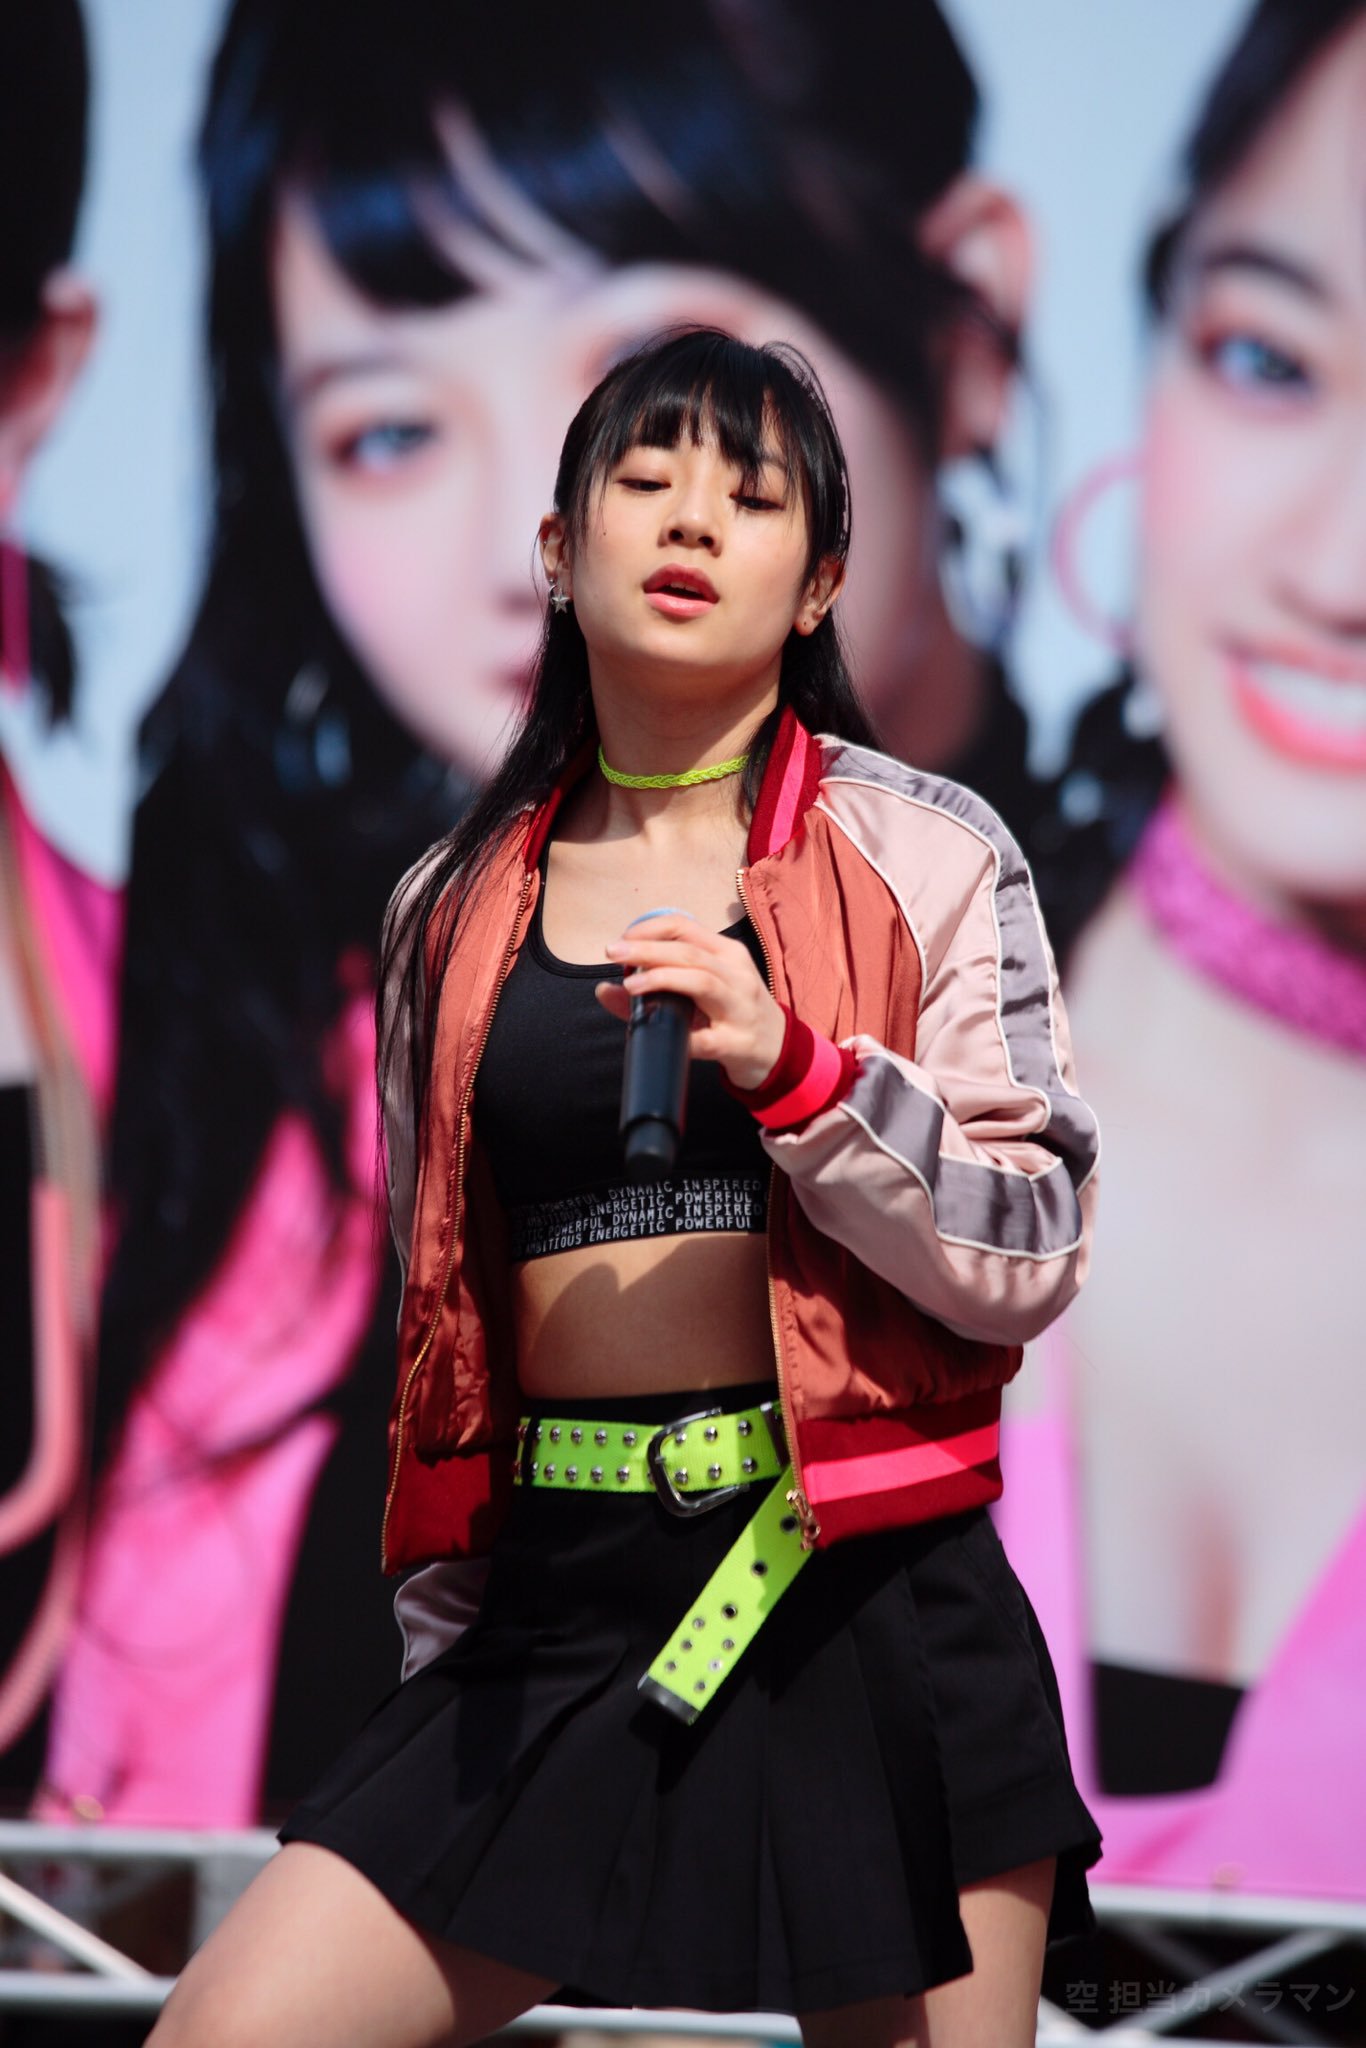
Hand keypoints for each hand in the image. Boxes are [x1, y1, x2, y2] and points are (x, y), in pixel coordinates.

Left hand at [596, 913, 785, 1090]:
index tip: (623, 937)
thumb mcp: (705, 989)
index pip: (686, 927)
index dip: (650, 928)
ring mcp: (739, 1008)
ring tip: (630, 984)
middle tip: (612, 952)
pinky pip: (704, 1038)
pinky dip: (678, 1033)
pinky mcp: (735, 1043)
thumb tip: (605, 989)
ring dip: (661, 979)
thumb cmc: (733, 1013)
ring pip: (701, 981)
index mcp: (727, 954)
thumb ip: (661, 983)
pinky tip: (655, 1032)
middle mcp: (737, 975)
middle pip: (689, 952)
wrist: (777, 1051)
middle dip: (647, 949)